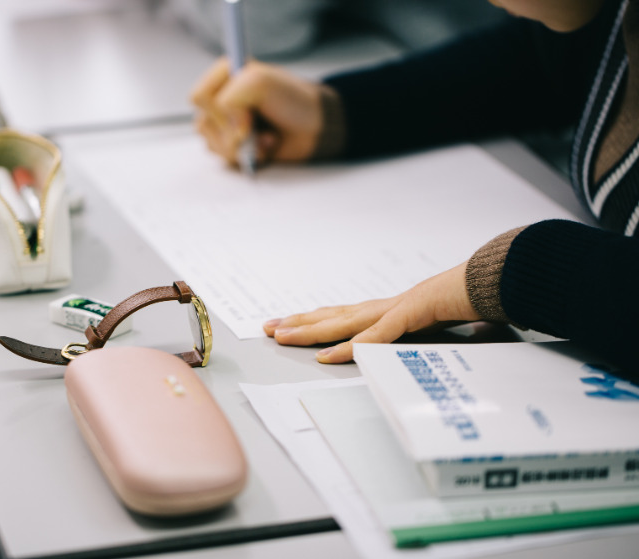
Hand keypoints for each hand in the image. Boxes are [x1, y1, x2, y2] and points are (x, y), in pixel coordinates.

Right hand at [190, 58, 323, 166]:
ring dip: (242, 146)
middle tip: (256, 125)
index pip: (199, 97)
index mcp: (225, 76)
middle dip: (233, 131)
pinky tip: (265, 147)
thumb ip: (232, 98)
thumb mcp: (261, 82)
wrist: (317, 127)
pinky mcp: (236, 146)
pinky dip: (247, 157)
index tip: (246, 113)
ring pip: (212, 144)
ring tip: (265, 136)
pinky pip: (225, 159)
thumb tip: (230, 131)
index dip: (219, 110)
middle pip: (203, 124)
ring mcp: (228, 124)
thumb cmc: (295, 100)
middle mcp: (222, 99)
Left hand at [263, 263, 480, 363]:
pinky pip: (379, 334)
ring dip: (313, 332)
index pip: (341, 316)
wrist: (491, 280)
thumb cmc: (465, 299)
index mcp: (387, 310)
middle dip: (298, 324)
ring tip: (284, 337)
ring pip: (345, 323)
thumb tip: (397, 351)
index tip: (285, 326)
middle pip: (332, 316)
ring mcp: (396, 309)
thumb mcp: (432, 324)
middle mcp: (384, 307)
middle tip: (267, 330)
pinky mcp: (413, 313)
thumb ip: (415, 336)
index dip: (312, 322)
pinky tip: (332, 355)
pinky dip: (355, 346)